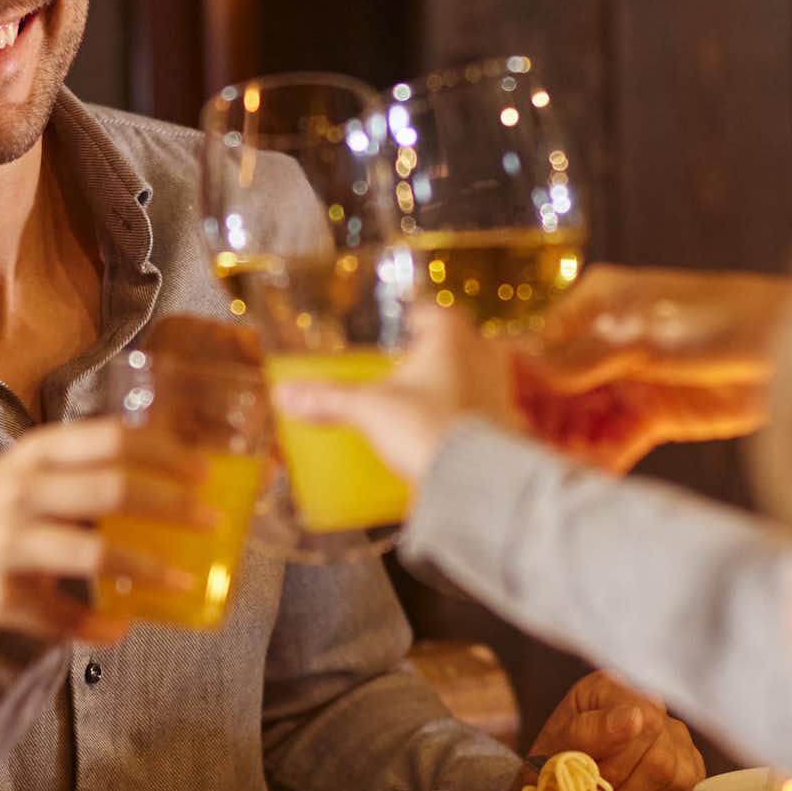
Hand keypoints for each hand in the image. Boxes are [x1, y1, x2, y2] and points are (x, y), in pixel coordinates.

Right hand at [0, 420, 208, 642]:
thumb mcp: (33, 475)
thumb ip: (88, 473)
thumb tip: (176, 482)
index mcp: (35, 454)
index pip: (108, 439)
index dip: (162, 452)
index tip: (204, 471)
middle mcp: (20, 492)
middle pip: (110, 490)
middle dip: (170, 505)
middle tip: (210, 520)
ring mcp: (6, 544)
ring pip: (91, 554)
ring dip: (145, 569)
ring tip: (183, 582)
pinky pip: (58, 616)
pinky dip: (94, 627)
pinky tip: (120, 627)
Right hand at [268, 305, 516, 485]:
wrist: (475, 480)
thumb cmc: (427, 427)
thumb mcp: (369, 410)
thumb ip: (328, 399)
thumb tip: (285, 394)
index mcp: (452, 338)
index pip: (437, 310)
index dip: (417, 314)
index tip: (401, 322)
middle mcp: (484, 358)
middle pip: (462, 341)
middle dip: (436, 350)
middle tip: (408, 362)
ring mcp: (500, 393)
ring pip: (477, 375)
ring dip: (455, 382)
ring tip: (425, 397)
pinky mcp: (506, 427)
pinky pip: (485, 412)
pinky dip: (466, 416)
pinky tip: (444, 431)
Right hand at [512, 266, 784, 472]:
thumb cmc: (729, 319)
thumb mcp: (650, 332)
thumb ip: (588, 353)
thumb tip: (526, 364)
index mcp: (597, 303)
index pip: (537, 345)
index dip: (513, 382)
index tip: (493, 416)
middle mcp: (606, 341)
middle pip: (553, 388)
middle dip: (536, 422)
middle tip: (517, 458)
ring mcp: (630, 380)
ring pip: (579, 418)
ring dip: (564, 445)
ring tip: (547, 475)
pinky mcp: (655, 416)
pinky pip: (613, 441)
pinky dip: (598, 460)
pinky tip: (583, 480)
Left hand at [526, 671, 706, 790]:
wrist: (558, 784)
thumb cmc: (553, 762)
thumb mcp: (555, 747)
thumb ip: (589, 731)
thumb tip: (633, 718)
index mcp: (613, 688)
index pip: (644, 723)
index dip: (617, 762)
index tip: (590, 776)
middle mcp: (652, 705)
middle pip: (661, 759)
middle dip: (624, 787)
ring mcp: (676, 735)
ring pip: (677, 779)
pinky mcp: (690, 766)